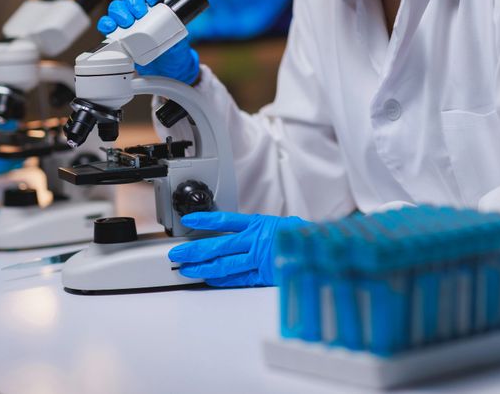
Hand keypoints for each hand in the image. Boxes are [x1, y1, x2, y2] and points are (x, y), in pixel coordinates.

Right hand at [97, 0, 199, 84]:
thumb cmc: (173, 48)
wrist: (165, 66)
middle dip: (134, 0)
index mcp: (155, 3)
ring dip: (121, 12)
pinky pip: (107, 23)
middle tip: (141, 14)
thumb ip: (174, 31)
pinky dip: (107, 24)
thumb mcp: (178, 37)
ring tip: (129, 23)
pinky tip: (112, 28)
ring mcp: (126, 19)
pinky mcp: (117, 32)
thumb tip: (169, 27)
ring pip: (117, 5)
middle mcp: (139, 7)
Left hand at [168, 212, 311, 286]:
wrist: (323, 249)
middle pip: (219, 244)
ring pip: (226, 263)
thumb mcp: (280, 225)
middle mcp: (257, 240)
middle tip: (177, 253)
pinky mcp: (265, 275)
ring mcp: (260, 258)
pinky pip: (239, 278)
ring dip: (204, 267)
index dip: (205, 220)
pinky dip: (223, 280)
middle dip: (195, 249)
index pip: (226, 220)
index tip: (188, 220)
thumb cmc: (302, 237)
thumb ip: (259, 230)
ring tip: (187, 269)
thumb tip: (239, 233)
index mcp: (260, 224)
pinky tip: (210, 280)